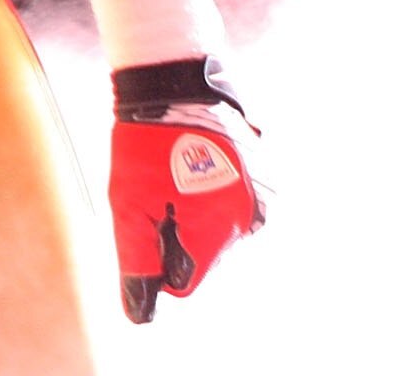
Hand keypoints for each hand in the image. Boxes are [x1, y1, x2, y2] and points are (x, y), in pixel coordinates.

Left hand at [109, 58, 262, 322]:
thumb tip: (141, 314)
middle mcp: (252, 218)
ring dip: (195, 214)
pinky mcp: (263, 178)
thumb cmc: (145, 140)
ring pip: (219, 232)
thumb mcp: (129, 203)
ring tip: (175, 171)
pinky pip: (231, 206)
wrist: (172, 79)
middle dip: (178, 233)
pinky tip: (191, 163)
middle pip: (205, 256)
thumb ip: (138, 260)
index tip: (148, 219)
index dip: (159, 257)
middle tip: (160, 189)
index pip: (186, 281)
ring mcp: (262, 196)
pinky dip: (209, 195)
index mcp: (221, 227)